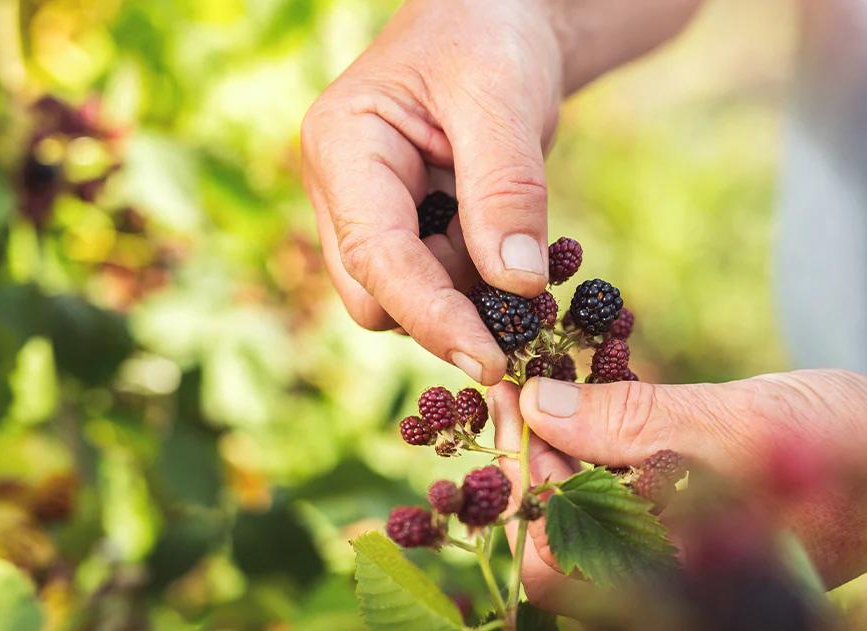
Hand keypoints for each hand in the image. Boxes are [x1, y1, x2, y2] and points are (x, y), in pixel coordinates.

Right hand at [301, 0, 563, 383]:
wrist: (498, 18)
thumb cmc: (490, 35)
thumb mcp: (503, 99)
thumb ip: (507, 190)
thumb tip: (518, 287)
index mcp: (342, 147)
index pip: (377, 258)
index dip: (433, 317)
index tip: (491, 361)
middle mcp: (343, 191)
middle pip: (378, 297)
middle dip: (446, 312)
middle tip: (523, 304)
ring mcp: (373, 214)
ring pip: (408, 299)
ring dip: (469, 298)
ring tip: (521, 242)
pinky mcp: (408, 229)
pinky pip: (438, 282)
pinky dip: (480, 286)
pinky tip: (513, 252)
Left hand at [487, 370, 866, 611]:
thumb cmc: (852, 445)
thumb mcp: (741, 422)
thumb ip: (639, 422)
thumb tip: (541, 407)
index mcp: (679, 582)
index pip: (550, 561)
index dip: (523, 482)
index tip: (511, 400)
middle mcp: (669, 587)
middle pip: (557, 539)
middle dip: (535, 459)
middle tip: (523, 380)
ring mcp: (679, 561)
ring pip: (582, 515)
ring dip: (561, 449)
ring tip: (554, 379)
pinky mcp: (691, 527)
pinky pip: (619, 497)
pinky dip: (599, 449)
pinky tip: (597, 396)